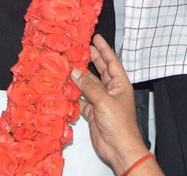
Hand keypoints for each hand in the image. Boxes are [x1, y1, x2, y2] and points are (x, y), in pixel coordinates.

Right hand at [72, 35, 156, 175]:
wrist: (119, 148)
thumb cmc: (119, 123)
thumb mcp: (104, 101)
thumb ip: (89, 86)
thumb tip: (75, 73)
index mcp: (120, 84)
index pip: (111, 62)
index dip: (104, 50)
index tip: (96, 38)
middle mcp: (111, 91)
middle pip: (100, 71)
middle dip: (92, 59)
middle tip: (81, 47)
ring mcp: (102, 102)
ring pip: (89, 85)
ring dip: (80, 77)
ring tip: (70, 64)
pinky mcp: (93, 113)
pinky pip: (82, 100)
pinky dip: (75, 94)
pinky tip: (67, 88)